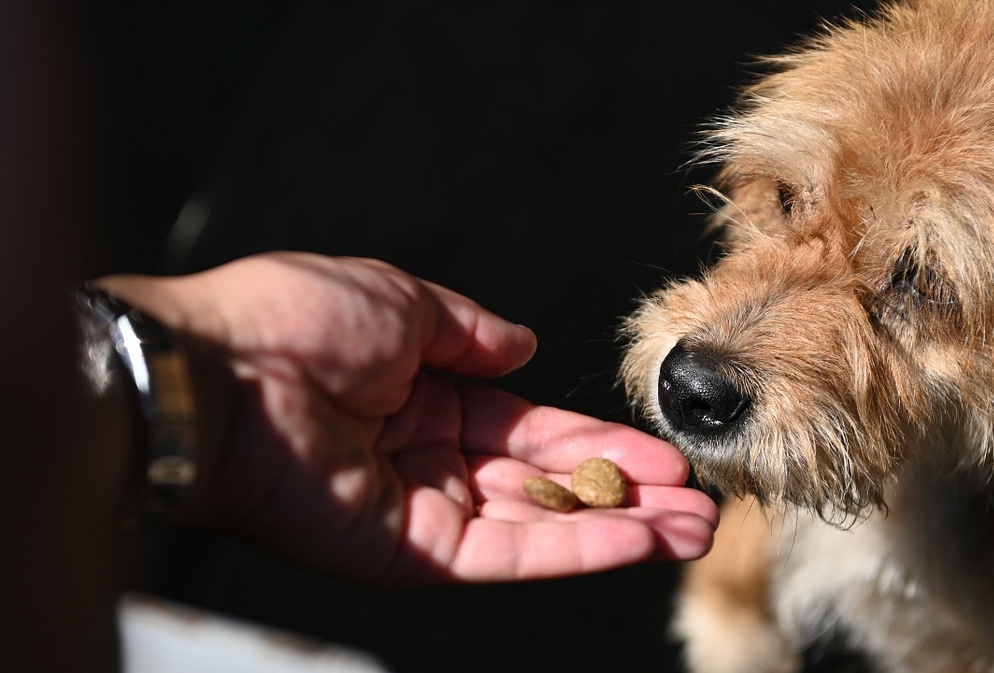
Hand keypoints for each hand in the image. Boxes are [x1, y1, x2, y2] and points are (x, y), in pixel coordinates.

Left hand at [97, 252, 715, 583]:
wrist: (217, 374)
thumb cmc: (295, 320)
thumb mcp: (400, 297)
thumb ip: (469, 328)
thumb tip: (524, 344)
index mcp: (423, 395)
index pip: (531, 427)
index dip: (598, 439)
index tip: (660, 447)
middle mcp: (430, 459)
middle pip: (550, 484)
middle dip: (627, 492)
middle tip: (700, 500)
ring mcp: (423, 511)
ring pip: (542, 524)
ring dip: (622, 529)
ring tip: (696, 529)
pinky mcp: (411, 555)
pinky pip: (510, 553)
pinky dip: (578, 547)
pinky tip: (639, 540)